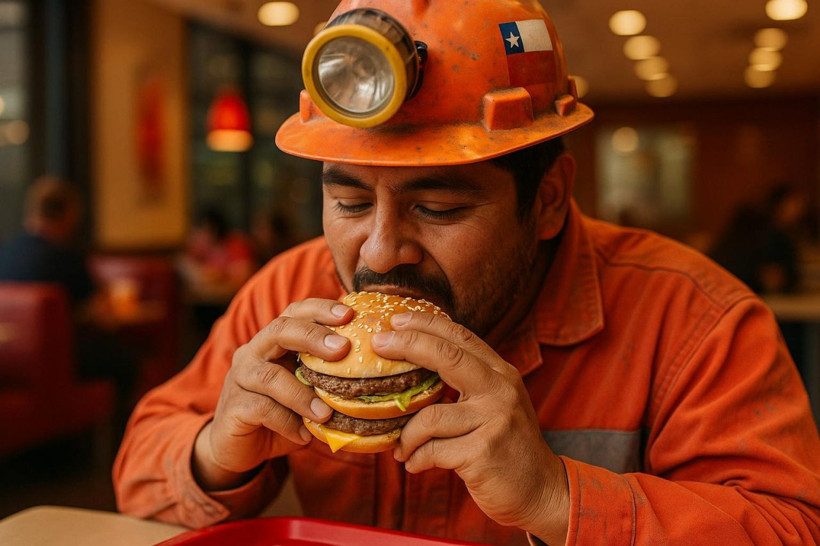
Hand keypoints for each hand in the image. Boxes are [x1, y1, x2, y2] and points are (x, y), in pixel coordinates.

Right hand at [192, 298, 352, 490]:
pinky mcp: (233, 407)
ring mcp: (240, 378)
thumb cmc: (281, 413)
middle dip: (312, 336)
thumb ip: (327, 378)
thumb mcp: (307, 391)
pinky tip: (304, 435)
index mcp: (273, 341)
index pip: (295, 313)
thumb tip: (375, 375)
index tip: (349, 314)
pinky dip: (287, 422)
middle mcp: (253, 352)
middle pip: (279, 330)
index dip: (320, 309)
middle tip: (342, 348)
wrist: (238, 447)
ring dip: (302, 394)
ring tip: (326, 413)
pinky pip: (262, 409)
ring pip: (269, 376)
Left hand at [372, 312, 569, 543]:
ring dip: (407, 433)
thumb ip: (468, 383)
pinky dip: (416, 458)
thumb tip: (416, 363)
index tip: (396, 319)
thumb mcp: (496, 404)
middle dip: (408, 345)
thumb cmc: (508, 446)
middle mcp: (501, 391)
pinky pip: (433, 450)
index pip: (460, 336)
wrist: (543, 490)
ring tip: (400, 446)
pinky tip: (414, 464)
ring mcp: (494, 421)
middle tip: (378, 344)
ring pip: (431, 416)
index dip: (426, 323)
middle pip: (447, 356)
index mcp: (501, 374)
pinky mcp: (483, 453)